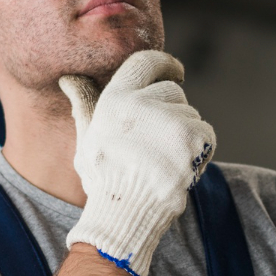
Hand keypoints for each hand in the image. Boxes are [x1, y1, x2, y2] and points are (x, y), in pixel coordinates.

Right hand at [59, 50, 214, 275]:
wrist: (125, 213)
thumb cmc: (104, 178)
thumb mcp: (87, 138)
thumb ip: (84, 105)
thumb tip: (70, 79)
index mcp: (115, 100)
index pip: (146, 62)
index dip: (165, 64)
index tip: (176, 71)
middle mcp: (142, 104)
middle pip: (172, 91)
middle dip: (171, 111)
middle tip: (158, 142)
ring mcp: (170, 120)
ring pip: (190, 114)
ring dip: (184, 133)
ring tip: (164, 159)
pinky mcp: (193, 137)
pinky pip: (206, 132)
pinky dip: (199, 149)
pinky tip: (180, 165)